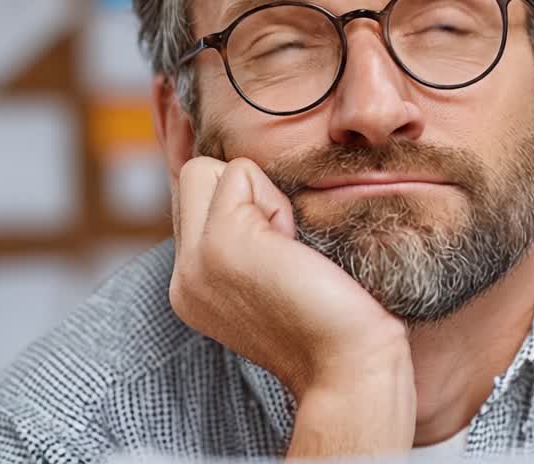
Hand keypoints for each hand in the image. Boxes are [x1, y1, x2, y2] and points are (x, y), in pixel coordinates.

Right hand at [169, 157, 414, 454]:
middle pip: (193, 178)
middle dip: (243, 192)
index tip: (279, 252)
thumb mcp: (274, 272)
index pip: (195, 200)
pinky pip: (240, 173)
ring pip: (207, 171)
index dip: (244, 204)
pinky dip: (274, 199)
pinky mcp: (220, 244)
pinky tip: (293, 247)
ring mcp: (195, 262)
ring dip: (259, 196)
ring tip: (287, 247)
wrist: (349, 362)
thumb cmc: (334, 314)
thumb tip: (251, 186)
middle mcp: (183, 276)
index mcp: (193, 286)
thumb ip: (248, 235)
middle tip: (283, 243)